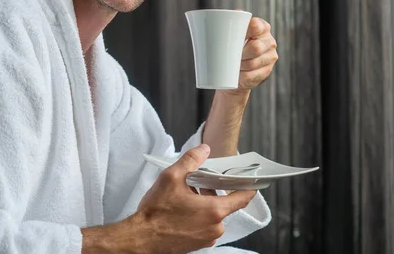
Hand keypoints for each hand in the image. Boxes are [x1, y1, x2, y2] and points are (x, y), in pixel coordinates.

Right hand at [82, 145, 256, 253]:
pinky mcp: (198, 244)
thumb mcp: (172, 177)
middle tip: (197, 183)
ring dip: (205, 203)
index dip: (249, 186)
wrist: (140, 238)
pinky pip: (205, 225)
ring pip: (214, 214)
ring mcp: (207, 238)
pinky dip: (199, 215)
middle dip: (213, 191)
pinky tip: (183, 209)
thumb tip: (204, 150)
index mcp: (214, 211)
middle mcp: (215, 227)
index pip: (243, 198)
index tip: (253, 179)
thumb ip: (192, 160)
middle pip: (225, 203)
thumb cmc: (155, 213)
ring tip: (185, 196)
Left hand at [234, 16, 277, 91]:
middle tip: (230, 55)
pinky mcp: (267, 71)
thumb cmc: (233, 45)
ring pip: (252, 63)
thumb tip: (230, 14)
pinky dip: (242, 76)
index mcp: (263, 27)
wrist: (236, 68)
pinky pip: (252, 76)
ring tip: (232, 65)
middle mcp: (270, 41)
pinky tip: (238, 75)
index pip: (256, 26)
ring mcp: (270, 57)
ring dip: (240, 66)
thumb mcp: (232, 32)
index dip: (245, 31)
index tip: (235, 37)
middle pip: (256, 47)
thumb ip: (232, 20)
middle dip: (241, 53)